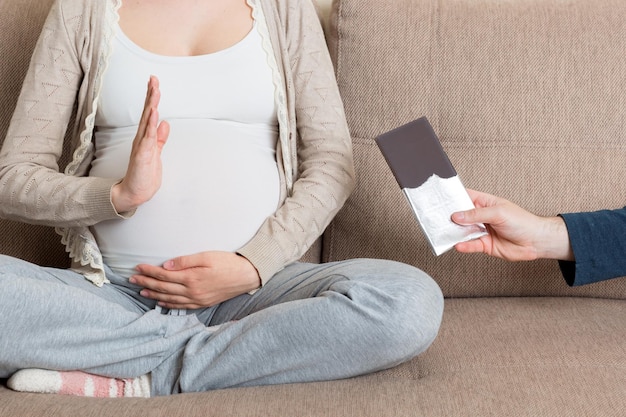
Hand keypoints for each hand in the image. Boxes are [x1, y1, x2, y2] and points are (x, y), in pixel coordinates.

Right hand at [111, 76, 169, 213]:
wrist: (134, 193)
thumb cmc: (144, 175)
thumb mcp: (155, 153)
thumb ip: (159, 138)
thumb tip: (164, 123)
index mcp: (145, 138)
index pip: (149, 114)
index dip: (152, 98)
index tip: (155, 82)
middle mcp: (141, 139)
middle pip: (147, 113)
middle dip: (150, 95)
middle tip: (153, 79)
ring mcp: (141, 146)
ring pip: (146, 122)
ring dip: (150, 106)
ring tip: (154, 91)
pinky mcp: (142, 156)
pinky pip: (147, 138)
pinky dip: (151, 125)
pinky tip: (153, 114)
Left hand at [130, 251, 261, 308]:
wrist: (246, 275)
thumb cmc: (228, 263)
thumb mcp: (206, 256)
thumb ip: (185, 261)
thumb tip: (166, 266)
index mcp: (192, 278)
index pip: (164, 276)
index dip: (149, 271)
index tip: (137, 267)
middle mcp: (192, 292)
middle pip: (163, 288)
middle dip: (146, 283)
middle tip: (132, 279)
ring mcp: (197, 300)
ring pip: (169, 299)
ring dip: (153, 295)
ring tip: (140, 290)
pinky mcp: (202, 303)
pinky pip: (180, 306)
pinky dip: (168, 304)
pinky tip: (160, 301)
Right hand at [451, 189, 573, 260]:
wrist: (536, 241)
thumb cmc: (522, 221)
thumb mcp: (498, 213)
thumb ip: (476, 214)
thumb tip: (457, 215)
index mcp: (484, 202)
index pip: (464, 197)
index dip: (453, 197)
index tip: (439, 198)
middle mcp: (481, 216)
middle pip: (460, 215)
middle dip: (449, 217)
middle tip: (436, 218)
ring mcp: (481, 230)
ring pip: (463, 231)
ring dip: (454, 232)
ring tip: (444, 232)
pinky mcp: (484, 245)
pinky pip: (470, 245)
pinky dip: (463, 246)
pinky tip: (458, 245)